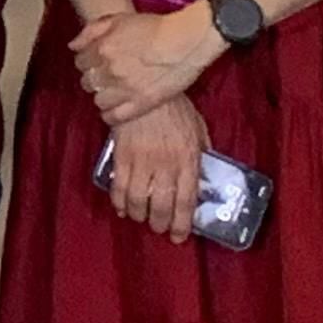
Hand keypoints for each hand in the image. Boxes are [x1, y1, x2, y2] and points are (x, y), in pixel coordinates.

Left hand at [72, 2, 222, 126]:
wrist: (185, 40)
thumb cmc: (156, 27)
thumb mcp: (118, 20)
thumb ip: (91, 31)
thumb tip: (73, 45)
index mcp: (102, 49)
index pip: (80, 63)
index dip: (88, 63)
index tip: (95, 64)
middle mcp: (110, 70)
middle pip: (87, 82)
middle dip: (94, 79)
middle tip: (105, 78)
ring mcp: (125, 89)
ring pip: (98, 100)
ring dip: (102, 96)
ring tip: (112, 93)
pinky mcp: (141, 103)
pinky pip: (114, 117)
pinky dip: (111, 115)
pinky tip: (116, 110)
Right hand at [106, 97, 207, 242]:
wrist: (142, 85)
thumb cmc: (174, 107)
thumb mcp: (198, 128)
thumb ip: (201, 152)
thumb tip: (204, 173)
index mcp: (187, 159)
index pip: (186, 201)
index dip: (182, 224)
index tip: (179, 237)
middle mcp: (165, 164)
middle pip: (161, 205)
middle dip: (159, 223)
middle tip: (158, 228)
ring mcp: (141, 160)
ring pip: (138, 199)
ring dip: (139, 214)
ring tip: (141, 218)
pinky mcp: (121, 154)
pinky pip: (119, 185)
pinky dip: (119, 201)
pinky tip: (122, 207)